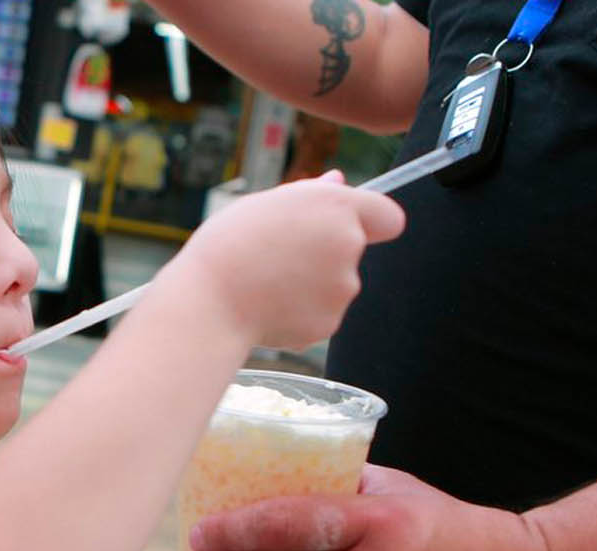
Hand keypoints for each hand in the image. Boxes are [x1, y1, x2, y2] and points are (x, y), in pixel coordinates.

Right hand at [173, 171, 404, 349]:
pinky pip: (321, 314)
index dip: (372, 221)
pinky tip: (269, 305)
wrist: (210, 302)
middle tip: (279, 254)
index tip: (354, 226)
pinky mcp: (330, 323)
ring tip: (267, 281)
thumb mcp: (264, 204)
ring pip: (336, 284)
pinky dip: (301, 312)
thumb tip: (337, 182)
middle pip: (353, 249)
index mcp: (335, 207)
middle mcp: (348, 245)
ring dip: (311, 283)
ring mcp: (342, 288)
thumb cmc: (229, 247)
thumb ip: (310, 195)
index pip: (387, 215)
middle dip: (326, 252)